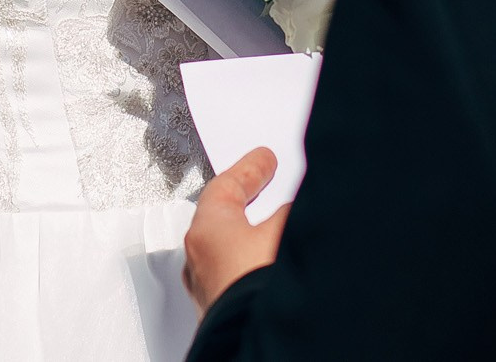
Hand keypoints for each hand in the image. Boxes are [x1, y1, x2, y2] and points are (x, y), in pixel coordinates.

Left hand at [183, 148, 288, 311]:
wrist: (259, 334)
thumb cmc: (260, 284)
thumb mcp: (285, 228)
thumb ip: (289, 210)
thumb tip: (295, 207)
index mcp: (205, 231)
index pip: (225, 186)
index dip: (250, 169)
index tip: (264, 159)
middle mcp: (200, 262)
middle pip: (224, 219)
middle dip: (249, 205)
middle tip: (267, 186)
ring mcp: (211, 292)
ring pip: (231, 253)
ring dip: (255, 240)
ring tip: (281, 231)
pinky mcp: (226, 314)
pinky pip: (240, 279)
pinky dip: (256, 267)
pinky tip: (277, 268)